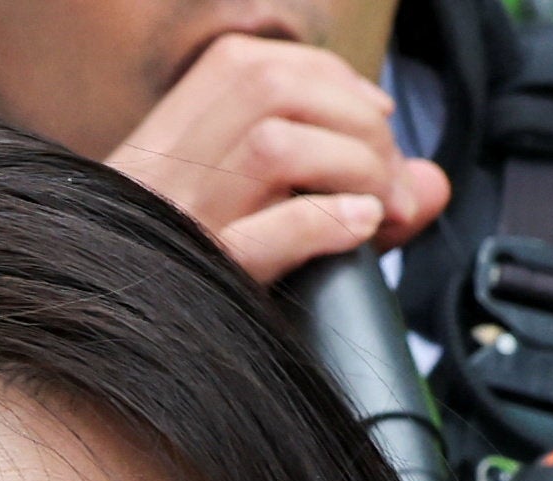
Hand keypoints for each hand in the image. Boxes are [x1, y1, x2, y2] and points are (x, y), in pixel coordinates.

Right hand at [104, 33, 453, 284]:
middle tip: (392, 183)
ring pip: (271, 146)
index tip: (376, 119)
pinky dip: (325, 223)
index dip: (334, 81)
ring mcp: (176, 226)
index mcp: (168, 135)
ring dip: (349, 165)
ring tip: (381, 209)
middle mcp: (163, 169)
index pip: (258, 63)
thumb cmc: (201, 280)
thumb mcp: (257, 216)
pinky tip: (360, 229)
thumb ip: (351, 187)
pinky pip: (262, 237)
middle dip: (356, 123)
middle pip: (272, 89)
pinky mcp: (199, 285)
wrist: (118, 346)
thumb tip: (434, 184)